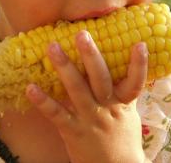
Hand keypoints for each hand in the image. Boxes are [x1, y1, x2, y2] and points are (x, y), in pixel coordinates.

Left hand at [26, 31, 147, 162]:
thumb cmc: (121, 136)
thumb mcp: (128, 112)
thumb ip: (121, 89)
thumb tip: (120, 61)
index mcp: (123, 102)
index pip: (135, 82)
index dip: (139, 64)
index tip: (139, 43)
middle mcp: (107, 108)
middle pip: (100, 79)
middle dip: (91, 56)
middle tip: (82, 34)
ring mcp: (89, 119)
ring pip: (77, 90)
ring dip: (64, 67)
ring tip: (52, 47)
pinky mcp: (73, 131)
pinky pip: (56, 114)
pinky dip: (43, 101)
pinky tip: (30, 87)